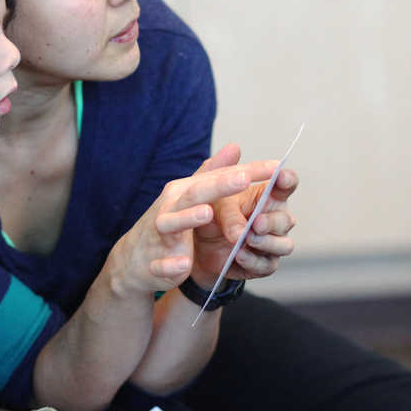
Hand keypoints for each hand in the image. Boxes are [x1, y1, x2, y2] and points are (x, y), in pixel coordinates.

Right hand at [105, 155, 278, 296]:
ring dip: (187, 218)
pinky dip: (171, 264)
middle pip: (194, 194)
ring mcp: (160, 235)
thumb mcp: (190, 196)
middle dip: (218, 186)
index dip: (246, 172)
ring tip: (207, 213)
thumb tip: (235, 147)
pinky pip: (161, 264)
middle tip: (244, 178)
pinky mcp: (154, 262)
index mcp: (183, 191)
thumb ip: (213, 174)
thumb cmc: (169, 221)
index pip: (217, 178)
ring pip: (170, 224)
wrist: (134, 258)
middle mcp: (170, 208)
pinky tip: (184, 264)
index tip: (276, 167)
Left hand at [191, 143, 298, 285]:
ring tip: (246, 238)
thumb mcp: (209, 192)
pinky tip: (239, 254)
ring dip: (266, 242)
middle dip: (272, 221)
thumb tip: (234, 147)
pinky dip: (253, 259)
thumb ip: (221, 173)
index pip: (286, 184)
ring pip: (283, 245)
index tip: (280, 176)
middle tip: (255, 222)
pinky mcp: (262, 264)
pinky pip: (266, 264)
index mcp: (266, 195)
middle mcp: (274, 219)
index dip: (287, 180)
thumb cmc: (209, 214)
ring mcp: (270, 243)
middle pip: (286, 219)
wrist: (194, 249)